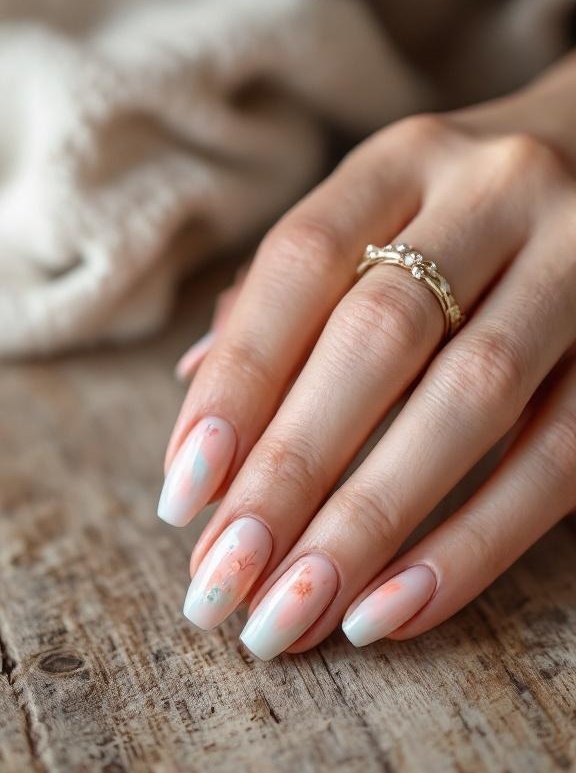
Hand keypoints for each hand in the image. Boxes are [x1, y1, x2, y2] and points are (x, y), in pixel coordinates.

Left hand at [159, 57, 575, 659]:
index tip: (183, 495)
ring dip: (371, 521)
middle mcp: (497, 192)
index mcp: (406, 158)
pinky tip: (396, 609)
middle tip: (225, 580)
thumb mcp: (377, 217)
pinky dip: (474, 543)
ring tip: (295, 614)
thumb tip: (193, 386)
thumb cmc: (458, 215)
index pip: (303, 262)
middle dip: (292, 471)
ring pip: (474, 399)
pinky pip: (560, 456)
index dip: (237, 380)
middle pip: (381, 337)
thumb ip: (292, 292)